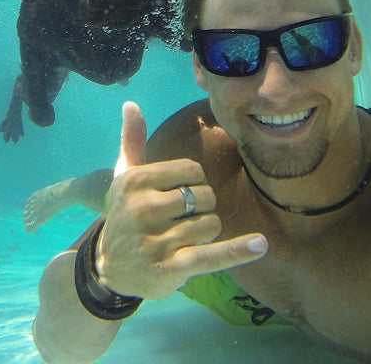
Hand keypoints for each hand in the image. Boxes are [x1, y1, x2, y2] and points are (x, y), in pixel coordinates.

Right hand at [96, 102, 267, 300]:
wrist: (109, 267)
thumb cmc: (125, 213)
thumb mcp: (125, 176)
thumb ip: (132, 139)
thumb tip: (130, 103)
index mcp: (136, 181)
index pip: (193, 170)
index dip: (195, 182)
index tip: (178, 193)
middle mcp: (144, 209)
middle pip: (205, 196)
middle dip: (202, 207)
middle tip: (179, 220)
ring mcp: (157, 240)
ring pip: (211, 224)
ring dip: (206, 232)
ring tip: (182, 239)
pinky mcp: (171, 268)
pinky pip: (212, 255)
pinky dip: (237, 251)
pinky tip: (260, 245)